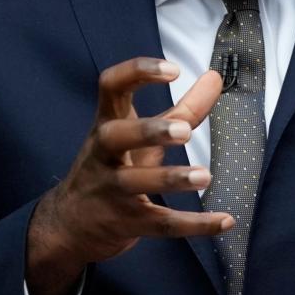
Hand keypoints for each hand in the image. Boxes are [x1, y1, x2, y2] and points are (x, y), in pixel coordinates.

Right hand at [26, 57, 232, 294]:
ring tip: (205, 176)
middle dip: (148, 131)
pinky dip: (195, 225)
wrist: (69, 225)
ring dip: (172, 179)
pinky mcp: (127, 223)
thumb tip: (215, 78)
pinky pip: (160, 224)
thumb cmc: (112, 166)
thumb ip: (181, 109)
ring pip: (137, 183)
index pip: (111, 86)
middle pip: (115, 136)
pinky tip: (225, 221)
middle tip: (184, 131)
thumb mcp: (140, 137)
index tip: (173, 70)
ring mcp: (112, 190)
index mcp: (108, 123)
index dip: (138, 72)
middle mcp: (104, 154)